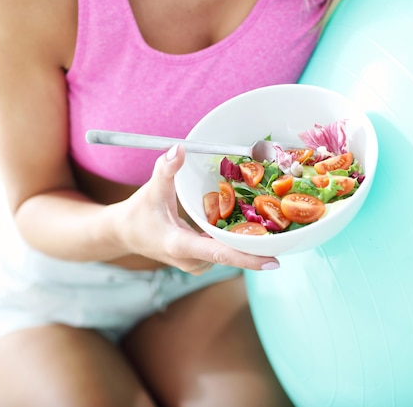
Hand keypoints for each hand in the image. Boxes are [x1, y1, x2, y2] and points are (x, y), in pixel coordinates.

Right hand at [113, 144, 279, 273]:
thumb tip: (180, 148)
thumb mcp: (151, 190)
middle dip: (259, 247)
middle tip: (288, 236)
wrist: (124, 235)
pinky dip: (237, 242)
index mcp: (180, 245)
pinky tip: (253, 229)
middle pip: (232, 255)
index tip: (274, 262)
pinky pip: (224, 252)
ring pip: (230, 255)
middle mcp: (192, 261)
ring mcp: (196, 264)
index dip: (247, 259)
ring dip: (249, 243)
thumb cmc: (137, 213)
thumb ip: (166, 169)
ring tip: (276, 229)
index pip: (219, 254)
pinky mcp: (200, 262)